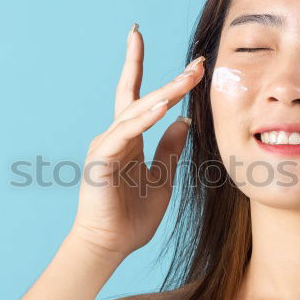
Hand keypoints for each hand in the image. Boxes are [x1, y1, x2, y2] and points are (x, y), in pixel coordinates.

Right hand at [68, 23, 204, 258]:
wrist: (109, 246)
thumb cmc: (132, 218)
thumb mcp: (162, 178)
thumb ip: (169, 150)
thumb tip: (183, 120)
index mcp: (129, 139)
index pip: (138, 97)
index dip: (151, 72)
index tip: (173, 54)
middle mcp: (115, 136)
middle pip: (141, 97)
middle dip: (170, 79)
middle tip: (197, 62)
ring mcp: (106, 145)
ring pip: (137, 111)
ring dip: (165, 93)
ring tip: (190, 78)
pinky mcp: (101, 159)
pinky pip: (126, 134)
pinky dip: (144, 119)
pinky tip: (163, 106)